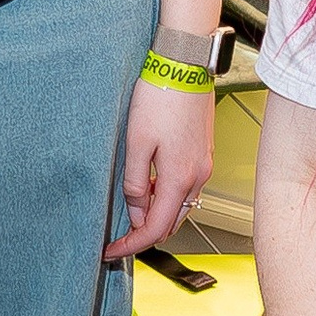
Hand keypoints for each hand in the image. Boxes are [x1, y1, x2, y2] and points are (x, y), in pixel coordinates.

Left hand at [108, 75, 215, 263]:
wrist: (185, 64)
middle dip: (145, 234)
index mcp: (179, 178)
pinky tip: (149, 185)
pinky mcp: (203, 152)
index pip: (156, 229)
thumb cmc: (159, 97)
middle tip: (117, 235)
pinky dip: (167, 196)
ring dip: (157, 214)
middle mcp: (198, 176)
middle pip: (172, 223)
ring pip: (180, 206)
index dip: (132, 245)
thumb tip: (137, 214)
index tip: (111, 251)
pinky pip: (186, 188)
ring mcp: (204, 164)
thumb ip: (135, 183)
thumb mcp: (136, 143)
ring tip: (130, 209)